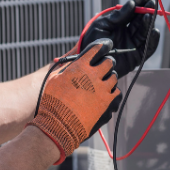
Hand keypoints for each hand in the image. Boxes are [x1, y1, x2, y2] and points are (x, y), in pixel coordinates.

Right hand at [28, 39, 120, 163]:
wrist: (59, 122)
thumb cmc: (53, 100)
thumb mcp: (54, 78)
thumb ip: (66, 68)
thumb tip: (72, 64)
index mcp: (80, 66)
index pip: (96, 49)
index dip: (101, 47)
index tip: (104, 46)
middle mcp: (93, 75)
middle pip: (109, 62)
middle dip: (107, 63)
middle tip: (104, 66)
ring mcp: (102, 88)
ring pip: (114, 77)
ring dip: (109, 77)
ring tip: (103, 81)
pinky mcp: (107, 101)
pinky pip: (116, 91)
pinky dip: (111, 91)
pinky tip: (106, 93)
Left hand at [81, 0, 159, 77]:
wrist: (89, 62)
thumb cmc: (91, 42)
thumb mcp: (102, 25)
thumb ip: (117, 16)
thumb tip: (131, 4)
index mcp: (119, 24)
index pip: (132, 11)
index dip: (140, 3)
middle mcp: (127, 33)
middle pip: (141, 21)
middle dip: (147, 11)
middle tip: (151, 3)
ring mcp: (132, 45)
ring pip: (145, 32)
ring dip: (149, 23)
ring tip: (149, 15)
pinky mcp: (136, 57)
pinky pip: (148, 48)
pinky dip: (153, 40)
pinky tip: (154, 31)